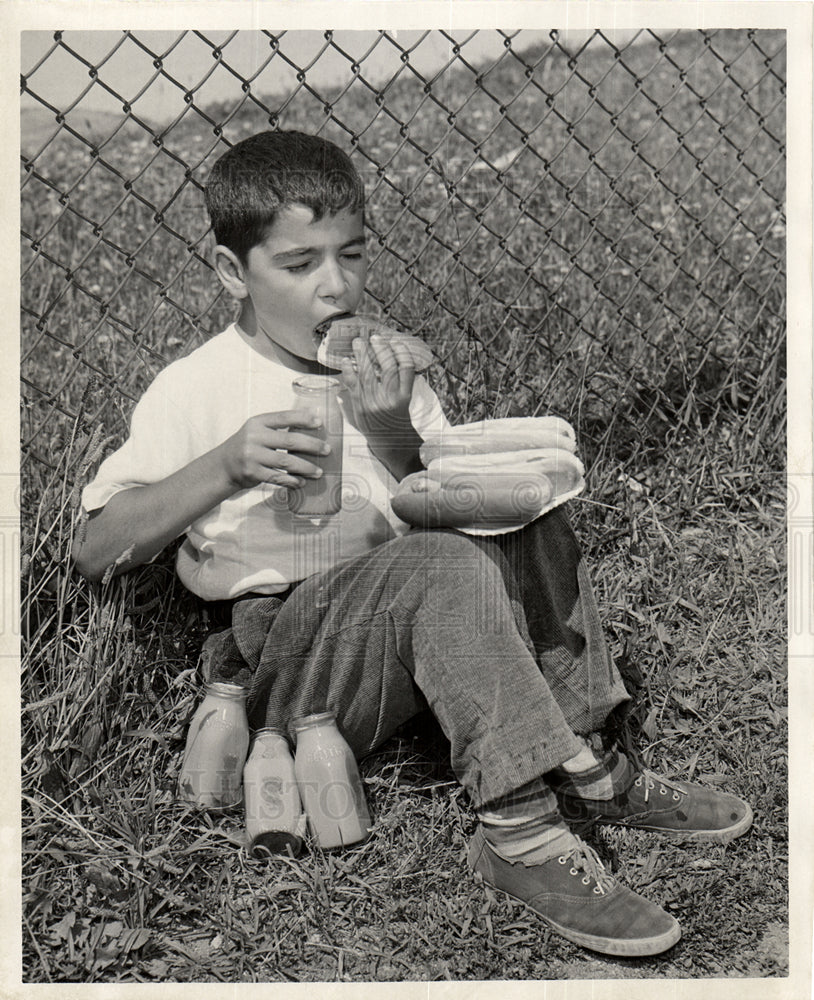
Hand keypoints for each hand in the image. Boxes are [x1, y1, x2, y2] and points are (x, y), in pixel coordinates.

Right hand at [217, 411, 331, 490]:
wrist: (223, 466)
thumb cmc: (248, 446)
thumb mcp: (257, 431)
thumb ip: (277, 428)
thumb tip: (311, 425)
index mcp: (257, 423)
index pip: (284, 418)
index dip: (303, 419)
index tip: (320, 422)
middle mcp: (254, 437)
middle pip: (289, 441)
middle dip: (312, 446)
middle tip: (327, 450)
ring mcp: (252, 456)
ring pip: (286, 462)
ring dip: (305, 467)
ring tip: (318, 471)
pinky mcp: (252, 473)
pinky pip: (277, 478)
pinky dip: (291, 481)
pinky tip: (301, 482)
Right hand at [338, 333, 423, 478]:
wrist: (396, 444)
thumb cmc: (375, 429)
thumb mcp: (357, 416)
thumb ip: (353, 394)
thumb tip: (348, 370)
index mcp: (361, 408)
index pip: (353, 382)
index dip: (349, 367)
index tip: (345, 357)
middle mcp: (376, 402)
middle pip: (369, 372)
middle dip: (363, 353)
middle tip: (359, 340)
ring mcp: (393, 398)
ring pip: (387, 369)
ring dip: (381, 350)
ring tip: (376, 338)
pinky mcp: (406, 396)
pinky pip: (406, 372)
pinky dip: (403, 356)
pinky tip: (397, 346)